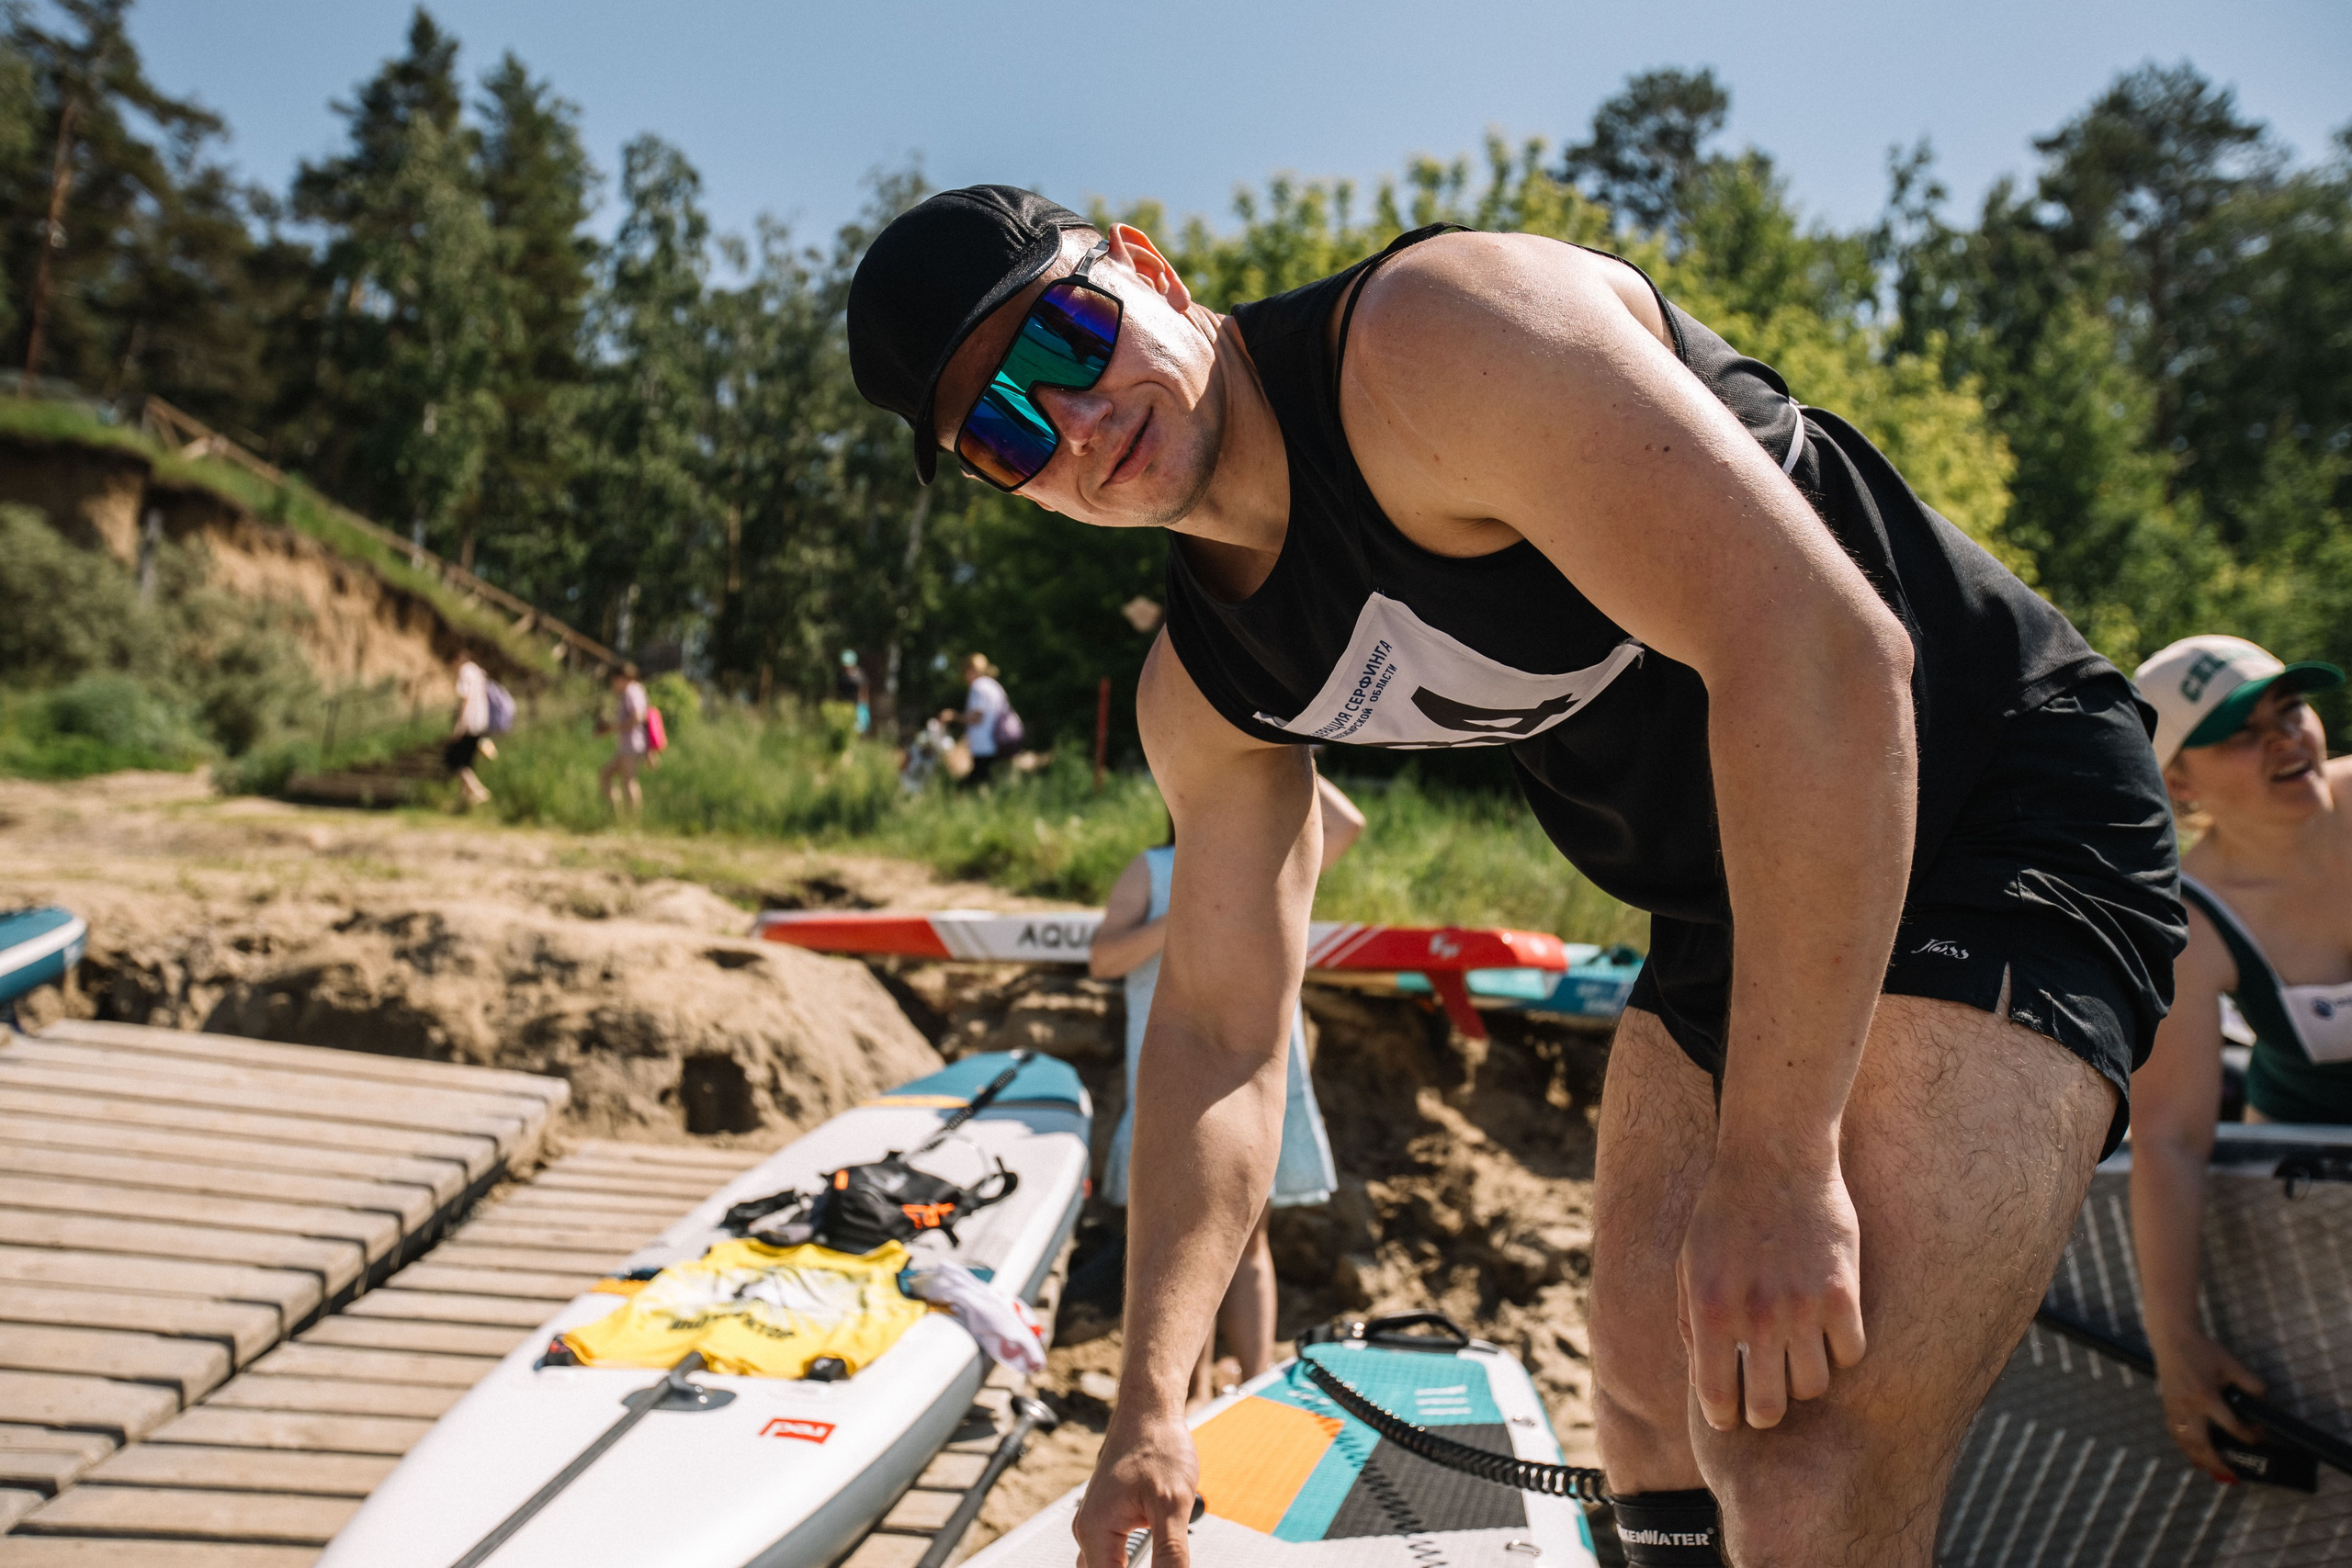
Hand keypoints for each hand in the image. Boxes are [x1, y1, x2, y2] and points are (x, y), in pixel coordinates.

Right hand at [1074, 1407, 1198, 1567]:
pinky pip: (1112, 1555)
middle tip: (1165, 1566)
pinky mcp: (1108, 1518)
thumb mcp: (1171, 1504)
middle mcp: (1088, 1530)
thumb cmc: (1157, 1445)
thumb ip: (1170, 1554)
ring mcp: (1096, 1523)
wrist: (1149, 1411)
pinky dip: (1129, 1565)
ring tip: (1161, 1559)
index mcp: (1095, 1530)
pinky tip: (1156, 1560)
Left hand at [1677, 1146, 1865, 1430]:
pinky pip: (1850, 1354)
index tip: (1731, 1417)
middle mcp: (1754, 1316)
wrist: (1775, 1155)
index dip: (1724, 1417)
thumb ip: (1691, 1320)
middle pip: (1770, 1407)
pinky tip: (1828, 1330)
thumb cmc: (1725, 1209)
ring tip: (1797, 1356)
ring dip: (1804, 1379)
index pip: (1716, 1398)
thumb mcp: (1689, 1262)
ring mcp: (1802, 1307)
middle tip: (1767, 1396)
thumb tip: (1702, 1375)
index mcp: (1709, 1309)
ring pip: (1813, 1387)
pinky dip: (1840, 1351)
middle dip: (1765, 1410)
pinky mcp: (1843, 1293)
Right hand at [2152, 1328, 2264, 1481]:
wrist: (2171, 1338)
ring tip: (2215, 1474)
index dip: (2250, 1436)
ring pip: (2185, 1443)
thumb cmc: (2202, 1350)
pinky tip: (2194, 1456)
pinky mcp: (2168, 1407)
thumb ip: (2251, 1384)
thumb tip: (2264, 1403)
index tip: (2260, 1437)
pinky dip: (2185, 1448)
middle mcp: (2189, 1407)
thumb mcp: (2232, 1365)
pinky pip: (2175, 1434)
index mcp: (2206, 1397)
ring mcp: (2175, 1408)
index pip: (2232, 1426)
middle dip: (2218, 1464)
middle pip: (2202, 1444)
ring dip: (2200, 1461)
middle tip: (2233, 1477)